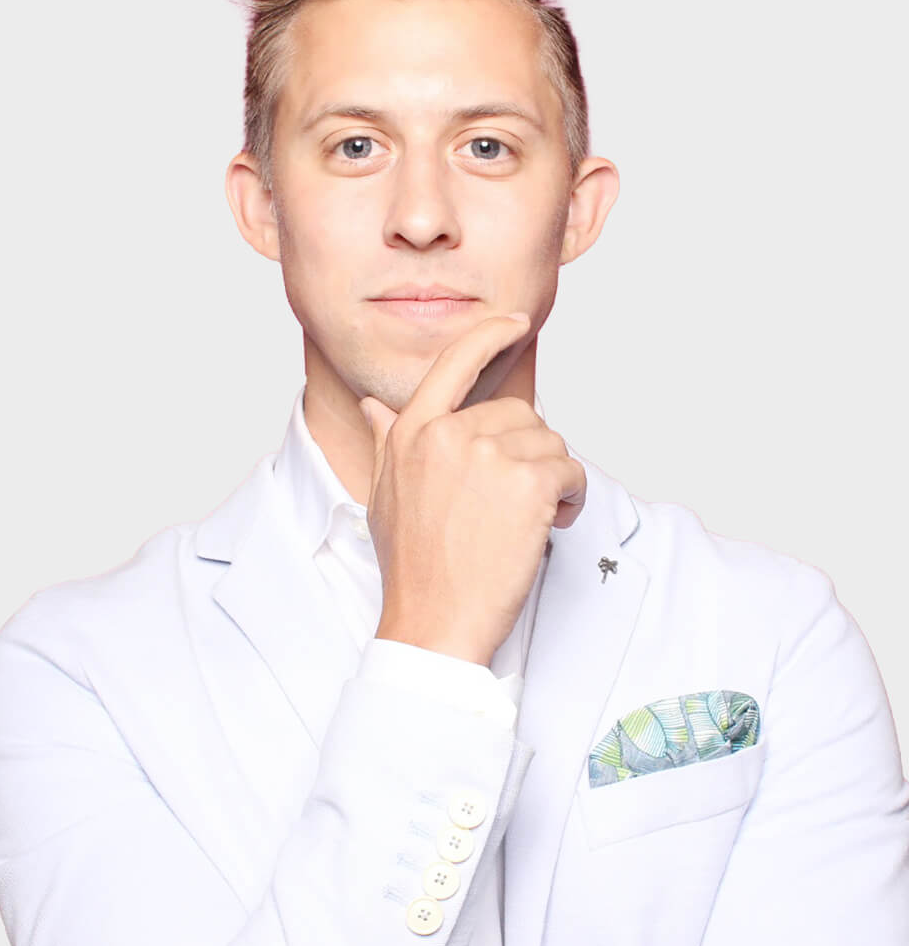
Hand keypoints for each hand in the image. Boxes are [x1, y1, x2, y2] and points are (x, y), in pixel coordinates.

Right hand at [359, 313, 586, 666]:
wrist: (433, 623)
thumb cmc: (413, 567)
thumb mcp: (383, 496)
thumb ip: (387, 442)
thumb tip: (373, 405)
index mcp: (413, 432)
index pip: (455, 362)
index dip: (489, 334)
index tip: (514, 322)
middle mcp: (448, 434)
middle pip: (519, 414)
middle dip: (528, 454)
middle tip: (515, 503)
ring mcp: (488, 455)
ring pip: (549, 444)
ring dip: (552, 480)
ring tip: (526, 521)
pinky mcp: (528, 482)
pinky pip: (570, 471)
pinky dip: (571, 499)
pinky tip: (548, 525)